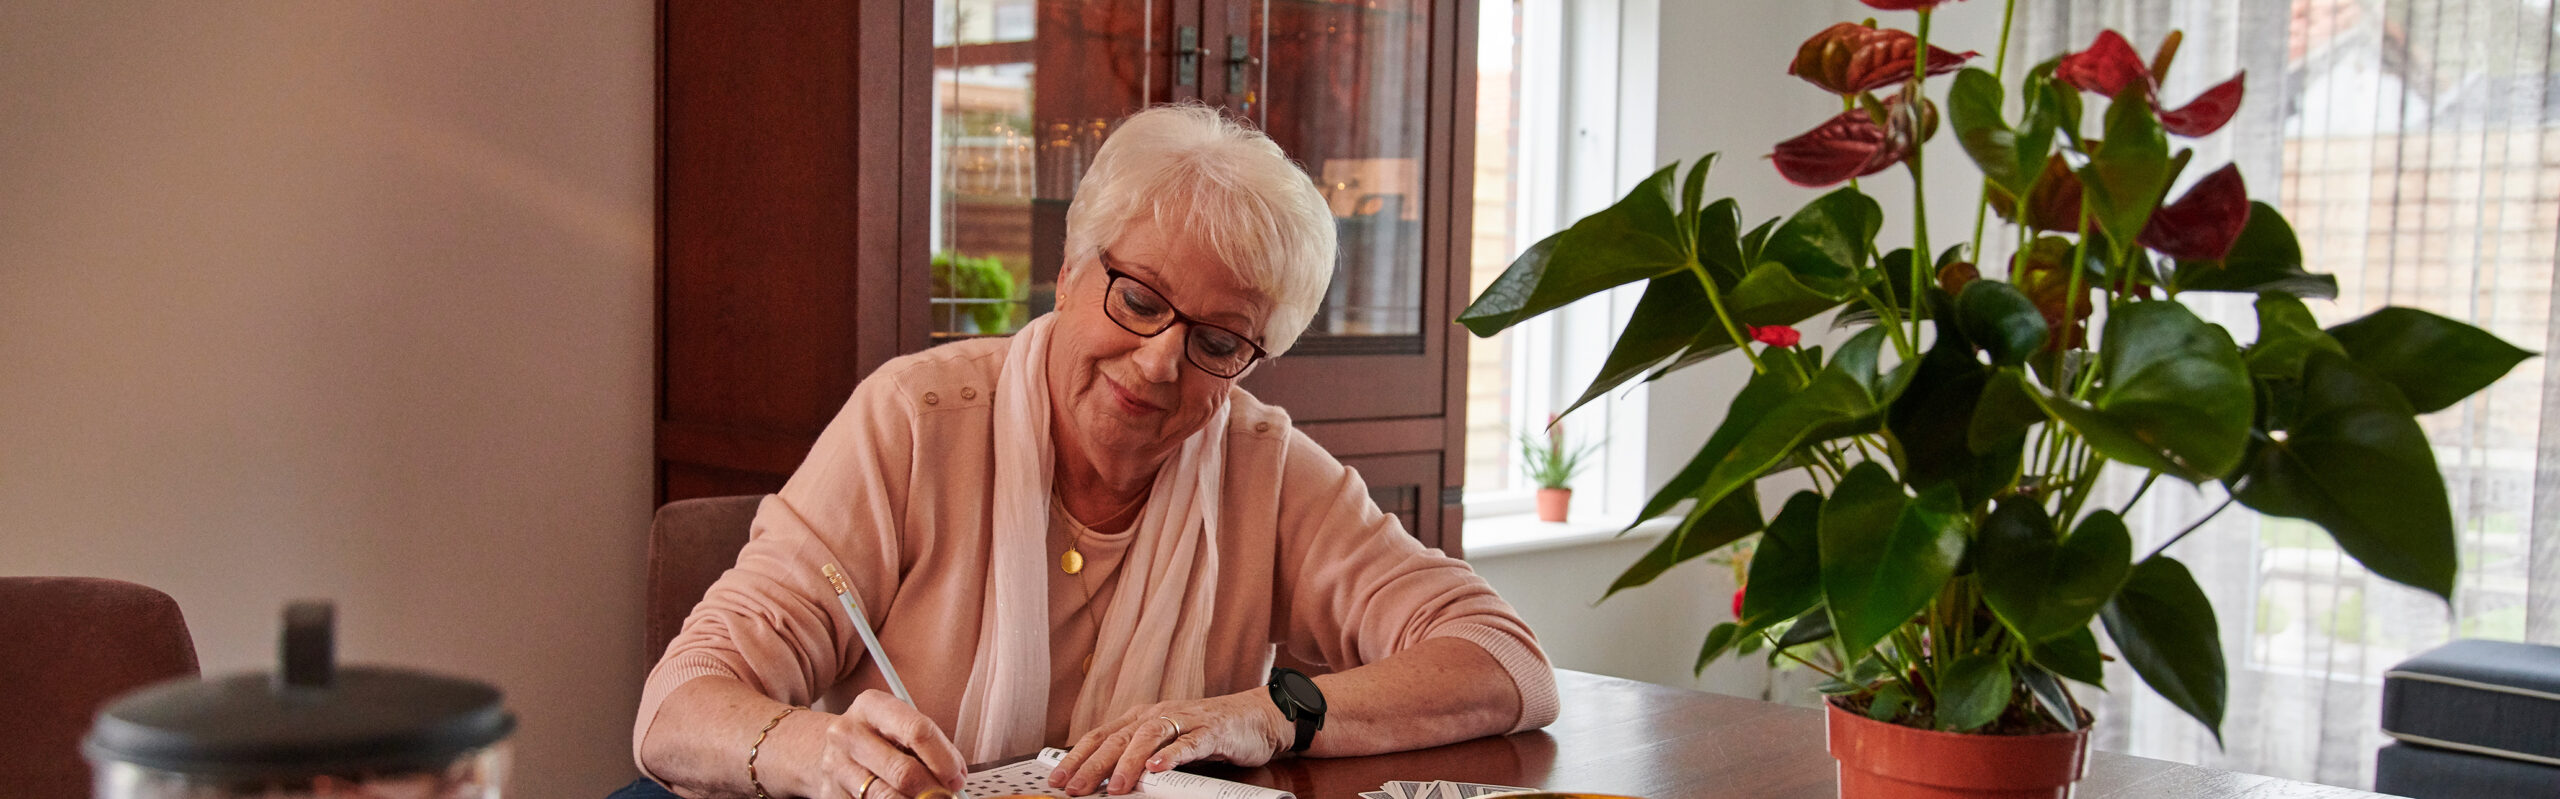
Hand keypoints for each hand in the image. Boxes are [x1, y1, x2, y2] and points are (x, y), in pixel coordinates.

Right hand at [776, 690, 968, 798]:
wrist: (823, 751)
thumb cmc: (875, 738)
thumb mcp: (897, 727)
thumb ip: (928, 746)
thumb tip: (956, 778)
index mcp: (872, 706)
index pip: (917, 730)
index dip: (944, 759)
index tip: (957, 777)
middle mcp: (849, 733)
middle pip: (903, 771)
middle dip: (933, 790)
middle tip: (947, 797)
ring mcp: (836, 765)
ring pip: (887, 796)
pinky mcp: (830, 793)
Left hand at [1048, 692, 1289, 794]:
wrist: (1256, 716)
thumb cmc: (1207, 732)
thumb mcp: (1166, 744)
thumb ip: (1138, 758)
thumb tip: (1105, 783)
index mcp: (1141, 718)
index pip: (1101, 737)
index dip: (1077, 758)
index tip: (1058, 781)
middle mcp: (1158, 715)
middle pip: (1119, 739)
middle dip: (1094, 765)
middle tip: (1076, 789)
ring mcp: (1185, 720)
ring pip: (1149, 737)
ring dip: (1130, 762)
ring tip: (1117, 786)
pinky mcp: (1211, 730)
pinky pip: (1189, 743)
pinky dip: (1172, 755)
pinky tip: (1158, 768)